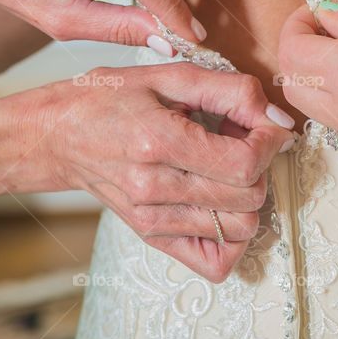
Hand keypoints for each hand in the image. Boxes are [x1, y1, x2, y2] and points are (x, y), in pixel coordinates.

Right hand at [28, 63, 295, 282]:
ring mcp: (152, 221)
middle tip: (242, 141)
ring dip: (250, 198)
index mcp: (157, 142)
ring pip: (241, 230)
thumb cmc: (109, 99)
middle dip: (261, 166)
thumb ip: (231, 91)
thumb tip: (280, 120)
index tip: (264, 125)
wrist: (57, 136)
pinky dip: (232, 238)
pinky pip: (215, 263)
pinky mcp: (152, 239)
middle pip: (249, 198)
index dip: (270, 143)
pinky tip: (220, 204)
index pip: (244, 165)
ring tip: (228, 169)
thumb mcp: (168, 76)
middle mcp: (153, 189)